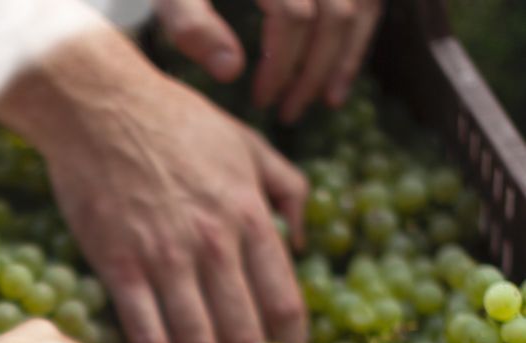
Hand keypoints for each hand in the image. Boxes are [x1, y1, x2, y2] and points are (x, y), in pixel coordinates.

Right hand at [0, 27, 308, 342]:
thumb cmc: (177, 122)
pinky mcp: (120, 267)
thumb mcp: (250, 142)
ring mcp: (165, 259)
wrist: (100, 108)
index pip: (284, 303)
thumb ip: (289, 189)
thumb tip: (306, 237)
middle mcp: (214, 246)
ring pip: (196, 341)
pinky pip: (145, 330)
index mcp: (251, 218)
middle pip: (243, 334)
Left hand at [155, 0, 384, 120]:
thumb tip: (231, 72)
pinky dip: (357, 39)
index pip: (293, 17)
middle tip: (289, 114)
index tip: (262, 101)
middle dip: (313, 72)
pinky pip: (368, 1)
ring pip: (360, 8)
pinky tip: (338, 82)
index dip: (280, 65)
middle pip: (333, 16)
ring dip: (341, 61)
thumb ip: (191, 23)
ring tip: (319, 102)